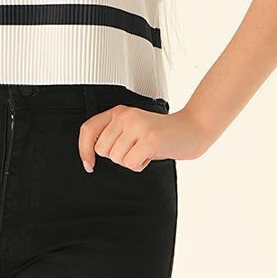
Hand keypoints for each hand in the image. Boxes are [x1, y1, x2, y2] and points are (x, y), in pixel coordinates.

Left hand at [77, 105, 208, 171]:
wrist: (192, 129)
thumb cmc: (163, 133)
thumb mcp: (133, 129)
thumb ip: (113, 136)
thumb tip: (90, 155)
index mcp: (119, 112)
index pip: (88, 129)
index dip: (83, 149)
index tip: (88, 164)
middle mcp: (126, 116)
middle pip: (102, 149)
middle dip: (118, 157)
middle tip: (136, 149)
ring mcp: (137, 126)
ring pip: (117, 158)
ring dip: (131, 161)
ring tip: (146, 150)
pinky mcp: (149, 139)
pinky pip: (131, 164)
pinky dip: (141, 165)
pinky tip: (152, 154)